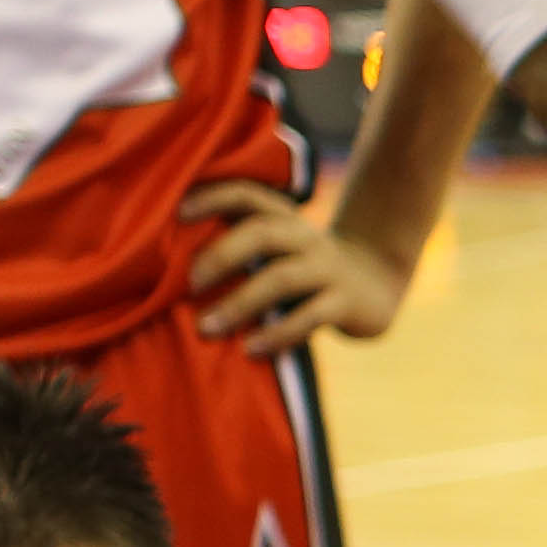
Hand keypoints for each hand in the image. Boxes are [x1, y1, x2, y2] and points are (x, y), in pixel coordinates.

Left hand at [181, 177, 414, 353]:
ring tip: (208, 328)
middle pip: (263, 233)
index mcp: (285, 218)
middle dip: (221, 255)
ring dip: (240, 303)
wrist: (374, 285)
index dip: (213, 198)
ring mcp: (329, 269)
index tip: (177, 213)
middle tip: (189, 283)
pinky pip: (310, 317)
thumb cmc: (304, 269)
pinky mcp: (346, 303)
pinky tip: (251, 350)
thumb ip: (240, 245)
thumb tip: (172, 264)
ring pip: (282, 278)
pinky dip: (278, 334)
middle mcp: (307, 237)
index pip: (247, 195)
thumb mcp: (278, 247)